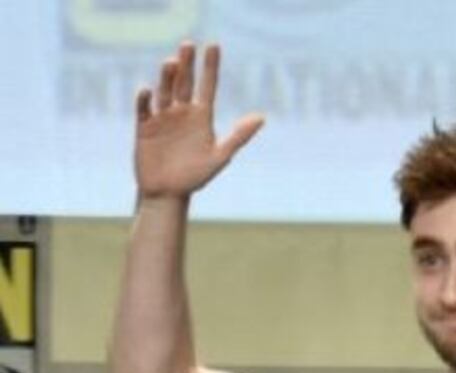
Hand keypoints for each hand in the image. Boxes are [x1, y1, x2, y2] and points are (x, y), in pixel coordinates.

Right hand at [135, 42, 263, 198]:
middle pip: (184, 82)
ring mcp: (162, 117)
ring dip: (167, 77)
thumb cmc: (196, 177)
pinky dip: (145, 99)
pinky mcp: (145, 127)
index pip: (208, 86)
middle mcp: (182, 112)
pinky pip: (144, 109)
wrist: (169, 195)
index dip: (210, 67)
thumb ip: (239, 137)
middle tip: (188, 45)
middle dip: (186, 64)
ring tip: (171, 62)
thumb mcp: (220, 157)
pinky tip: (148, 91)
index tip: (213, 45)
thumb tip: (261, 117)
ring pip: (165, 90)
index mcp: (201, 117)